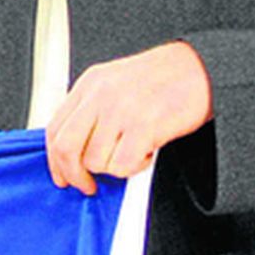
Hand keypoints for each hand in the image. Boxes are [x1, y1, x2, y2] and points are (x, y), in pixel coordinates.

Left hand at [44, 41, 212, 194]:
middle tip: (87, 185)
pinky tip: (146, 152)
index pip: (55, 129)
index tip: (63, 176)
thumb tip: (75, 150)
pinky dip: (134, 168)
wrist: (199, 68)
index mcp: (90, 84)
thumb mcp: (115, 83)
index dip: (55, 161)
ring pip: (95, 161)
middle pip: (66, 148)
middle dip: (74, 175)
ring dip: (113, 168)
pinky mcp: (144, 126)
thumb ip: (92, 111)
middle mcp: (101, 95)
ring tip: (132, 153)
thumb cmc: (163, 78)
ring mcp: (121, 110)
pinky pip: (122, 166)